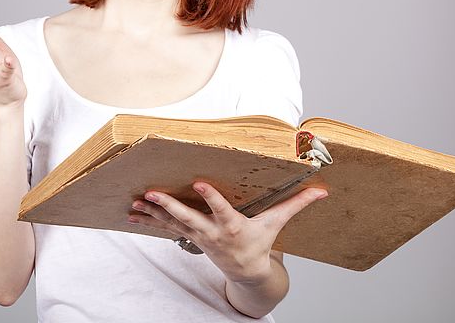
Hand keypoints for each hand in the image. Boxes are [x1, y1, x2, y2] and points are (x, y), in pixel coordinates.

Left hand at [128, 182, 327, 282]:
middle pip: (187, 218)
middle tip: (151, 193)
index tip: (198, 183)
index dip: (210, 198)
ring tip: (135, 200)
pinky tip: (132, 211)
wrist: (246, 272)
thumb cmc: (260, 243)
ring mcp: (198, 236)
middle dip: (169, 206)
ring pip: (171, 222)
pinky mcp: (190, 236)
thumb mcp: (278, 224)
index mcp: (233, 225)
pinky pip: (165, 227)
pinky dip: (148, 219)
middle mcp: (212, 232)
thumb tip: (322, 191)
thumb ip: (297, 204)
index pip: (221, 209)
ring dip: (151, 212)